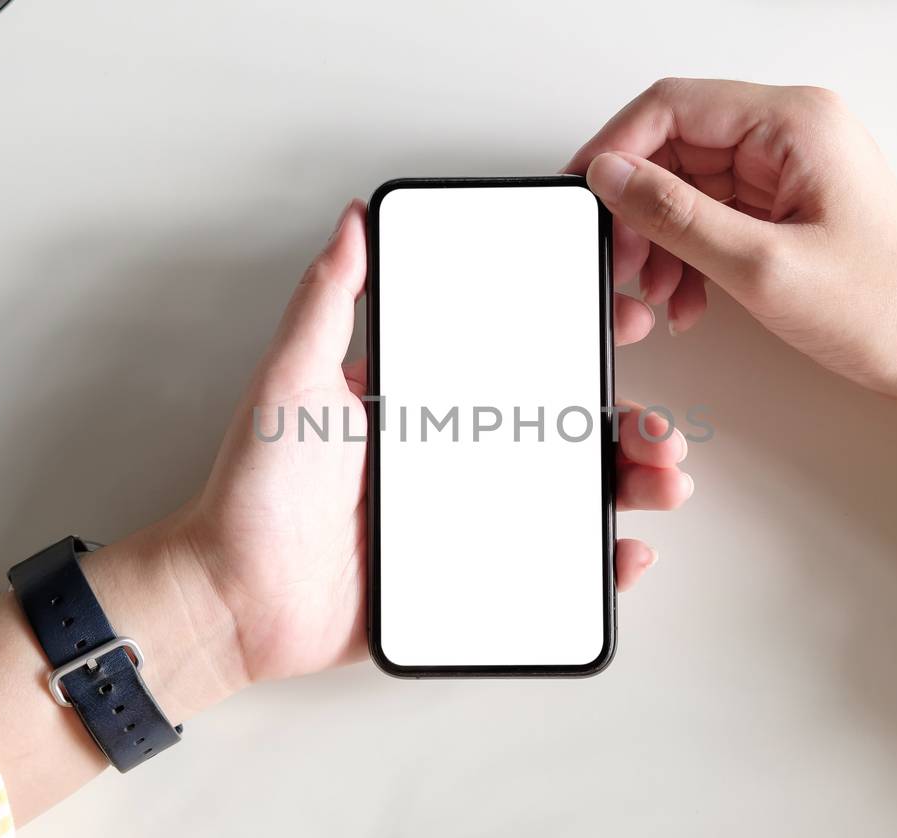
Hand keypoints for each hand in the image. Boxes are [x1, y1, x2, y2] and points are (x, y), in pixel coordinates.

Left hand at [168, 201, 692, 685]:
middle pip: (564, 431)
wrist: (232, 601)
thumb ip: (326, 302)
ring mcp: (467, 520)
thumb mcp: (290, 382)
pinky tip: (629, 551)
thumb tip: (353, 220)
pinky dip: (600, 562)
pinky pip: (551, 569)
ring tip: (664, 482)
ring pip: (572, 496)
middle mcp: (454, 457)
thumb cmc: (253, 491)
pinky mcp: (469, 580)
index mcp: (425, 404)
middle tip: (660, 427)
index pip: (519, 362)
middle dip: (629, 424)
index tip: (629, 318)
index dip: (580, 340)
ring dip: (632, 484)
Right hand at [567, 78, 896, 404]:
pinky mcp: (788, 208)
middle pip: (675, 148)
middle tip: (623, 262)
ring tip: (658, 293)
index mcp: (795, 123)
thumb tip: (612, 176)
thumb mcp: (761, 266)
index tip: (588, 195)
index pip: (673, 106)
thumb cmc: (886, 307)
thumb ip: (676, 216)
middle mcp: (791, 135)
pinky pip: (713, 216)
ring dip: (662, 242)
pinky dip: (689, 256)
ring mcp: (790, 171)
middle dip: (640, 209)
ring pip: (688, 187)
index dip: (617, 148)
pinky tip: (686, 298)